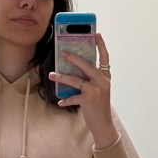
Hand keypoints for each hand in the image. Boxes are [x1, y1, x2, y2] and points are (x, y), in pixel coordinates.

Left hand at [49, 33, 117, 147]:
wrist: (103, 124)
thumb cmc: (98, 106)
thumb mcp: (99, 90)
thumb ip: (91, 80)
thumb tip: (74, 71)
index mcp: (105, 77)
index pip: (105, 58)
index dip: (101, 45)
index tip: (96, 34)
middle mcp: (102, 82)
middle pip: (87, 66)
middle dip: (74, 58)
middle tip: (63, 53)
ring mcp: (95, 91)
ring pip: (76, 80)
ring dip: (62, 77)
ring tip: (52, 75)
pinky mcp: (88, 101)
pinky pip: (73, 97)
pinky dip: (65, 100)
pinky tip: (60, 102)